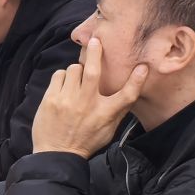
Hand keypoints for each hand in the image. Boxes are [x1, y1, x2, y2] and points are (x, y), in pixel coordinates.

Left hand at [31, 35, 147, 157]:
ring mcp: (67, 101)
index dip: (137, 80)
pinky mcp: (51, 99)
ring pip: (74, 69)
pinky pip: (59, 75)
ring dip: (77, 71)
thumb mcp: (109, 130)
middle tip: (96, 40)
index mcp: (105, 114)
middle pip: (94, 71)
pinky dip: (63, 77)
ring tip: (77, 81)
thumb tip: (131, 92)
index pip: (126, 95)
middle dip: (96, 53)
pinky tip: (65, 87)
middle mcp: (87, 104)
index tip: (143, 67)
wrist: (57, 154)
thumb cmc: (85, 141)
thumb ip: (118, 110)